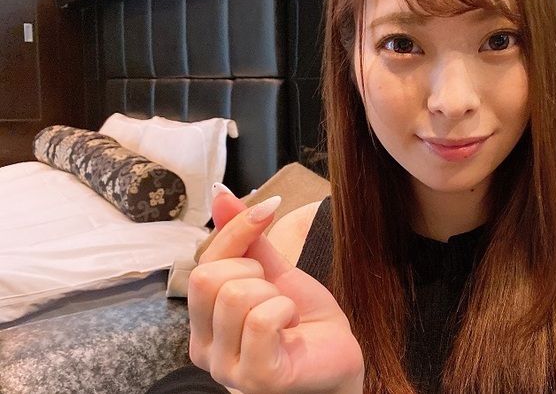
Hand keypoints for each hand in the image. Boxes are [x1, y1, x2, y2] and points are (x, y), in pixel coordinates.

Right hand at [188, 187, 363, 392]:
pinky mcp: (255, 378)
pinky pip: (261, 320)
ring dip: (274, 294)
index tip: (268, 212)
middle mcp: (202, 349)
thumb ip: (245, 238)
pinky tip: (292, 326)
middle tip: (277, 292)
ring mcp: (226, 368)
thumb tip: (220, 193)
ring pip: (235, 296)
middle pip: (208, 278)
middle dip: (254, 271)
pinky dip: (285, 310)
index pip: (202, 263)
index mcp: (201, 323)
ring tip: (286, 312)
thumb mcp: (273, 271)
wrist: (340, 355)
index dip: (237, 231)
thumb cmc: (305, 319)